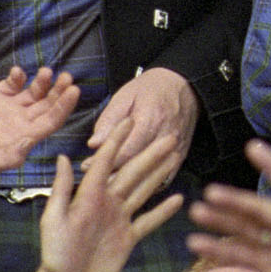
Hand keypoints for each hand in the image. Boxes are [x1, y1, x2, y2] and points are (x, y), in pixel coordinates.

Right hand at [0, 66, 78, 177]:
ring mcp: (10, 107)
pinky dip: (18, 76)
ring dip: (43, 82)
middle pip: (48, 104)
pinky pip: (12, 83)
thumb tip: (29, 143)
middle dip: (59, 90)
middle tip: (67, 77)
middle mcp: (22, 121)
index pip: (52, 120)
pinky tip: (17, 72)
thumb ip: (9, 156)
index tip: (73, 90)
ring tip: (47, 72)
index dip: (64, 106)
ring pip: (34, 92)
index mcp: (25, 136)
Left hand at [35, 113, 184, 271]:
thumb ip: (62, 190)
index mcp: (89, 196)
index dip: (118, 141)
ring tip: (175, 157)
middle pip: (133, 174)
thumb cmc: (56, 256)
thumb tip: (64, 157)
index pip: (107, 163)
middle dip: (150, 154)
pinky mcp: (128, 238)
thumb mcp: (54, 221)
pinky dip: (162, 210)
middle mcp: (107, 203)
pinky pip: (148, 220)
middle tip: (170, 137)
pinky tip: (178, 198)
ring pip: (144, 191)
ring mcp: (119, 220)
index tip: (130, 120)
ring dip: (159, 174)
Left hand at [86, 67, 198, 196]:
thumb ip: (109, 120)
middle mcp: (167, 137)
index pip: (127, 150)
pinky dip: (149, 185)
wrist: (185, 85)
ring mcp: (177, 148)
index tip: (85, 165)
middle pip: (139, 166)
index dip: (105, 161)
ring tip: (111, 186)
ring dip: (131, 184)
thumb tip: (94, 144)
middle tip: (94, 180)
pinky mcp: (182, 155)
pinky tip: (134, 185)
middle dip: (114, 176)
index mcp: (151, 119)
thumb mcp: (126, 96)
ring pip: (152, 176)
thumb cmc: (150, 89)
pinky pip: (166, 179)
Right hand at [188, 140, 270, 271]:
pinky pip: (242, 256)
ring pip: (246, 230)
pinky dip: (221, 250)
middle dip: (237, 201)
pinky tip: (198, 245)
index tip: (254, 147)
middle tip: (211, 192)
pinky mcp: (270, 270)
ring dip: (223, 222)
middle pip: (261, 211)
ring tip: (196, 212)